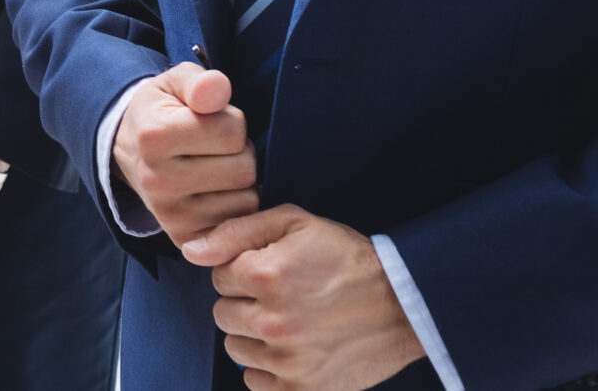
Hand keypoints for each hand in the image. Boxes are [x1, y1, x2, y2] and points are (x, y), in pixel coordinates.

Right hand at [112, 63, 258, 243]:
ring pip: (247, 199)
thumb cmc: (162, 113)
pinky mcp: (185, 239)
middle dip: (239, 153)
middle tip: (215, 148)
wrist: (129, 151)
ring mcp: (170, 215)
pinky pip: (240, 224)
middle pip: (243, 168)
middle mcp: (158, 180)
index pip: (232, 131)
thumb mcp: (175, 84)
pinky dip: (236, 208)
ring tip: (215, 169)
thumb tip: (218, 88)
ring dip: (240, 183)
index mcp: (154, 136)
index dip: (231, 121)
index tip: (209, 121)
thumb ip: (200, 81)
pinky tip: (217, 194)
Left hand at [184, 205, 425, 390]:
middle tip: (281, 297)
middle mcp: (273, 320)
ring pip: (236, 348)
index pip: (218, 277)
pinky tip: (292, 350)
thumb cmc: (347, 258)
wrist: (407, 303)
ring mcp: (289, 360)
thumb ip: (235, 232)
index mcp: (266, 274)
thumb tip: (190, 251)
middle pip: (222, 314)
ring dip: (254, 336)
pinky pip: (256, 381)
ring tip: (290, 322)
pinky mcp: (304, 389)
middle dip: (244, 303)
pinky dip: (268, 368)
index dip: (243, 271)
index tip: (271, 271)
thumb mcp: (294, 223)